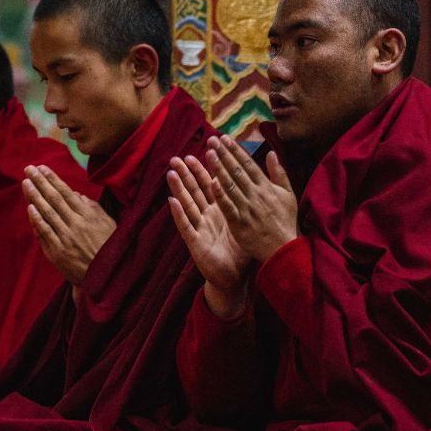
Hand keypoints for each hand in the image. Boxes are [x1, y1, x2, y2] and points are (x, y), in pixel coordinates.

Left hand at [23, 164, 115, 285]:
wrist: (106, 277)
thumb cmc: (108, 247)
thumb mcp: (107, 223)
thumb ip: (92, 207)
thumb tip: (76, 194)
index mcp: (88, 215)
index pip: (66, 192)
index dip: (52, 179)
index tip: (42, 168)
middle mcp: (76, 224)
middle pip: (54, 199)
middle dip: (40, 182)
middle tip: (28, 168)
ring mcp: (65, 238)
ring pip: (47, 213)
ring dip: (35, 196)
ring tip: (25, 183)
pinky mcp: (57, 252)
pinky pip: (45, 232)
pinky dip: (36, 219)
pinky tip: (29, 207)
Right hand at [168, 153, 251, 317]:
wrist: (234, 277)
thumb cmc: (240, 251)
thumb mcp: (247, 223)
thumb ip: (249, 203)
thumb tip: (259, 184)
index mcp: (220, 211)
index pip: (211, 186)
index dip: (205, 169)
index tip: (202, 152)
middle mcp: (206, 217)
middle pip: (195, 191)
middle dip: (186, 175)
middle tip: (177, 157)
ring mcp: (199, 228)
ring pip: (187, 204)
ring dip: (178, 189)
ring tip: (171, 173)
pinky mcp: (195, 242)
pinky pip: (186, 226)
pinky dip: (179, 214)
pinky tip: (172, 201)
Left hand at [203, 136, 297, 262]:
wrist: (284, 248)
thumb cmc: (285, 221)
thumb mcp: (288, 194)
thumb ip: (279, 173)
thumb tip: (271, 153)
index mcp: (266, 187)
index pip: (248, 164)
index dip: (235, 150)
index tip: (224, 138)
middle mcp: (256, 194)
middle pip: (237, 171)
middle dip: (224, 154)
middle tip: (212, 140)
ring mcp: (247, 208)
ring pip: (230, 185)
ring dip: (219, 168)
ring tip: (208, 154)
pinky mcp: (239, 223)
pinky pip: (228, 207)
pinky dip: (220, 195)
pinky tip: (211, 182)